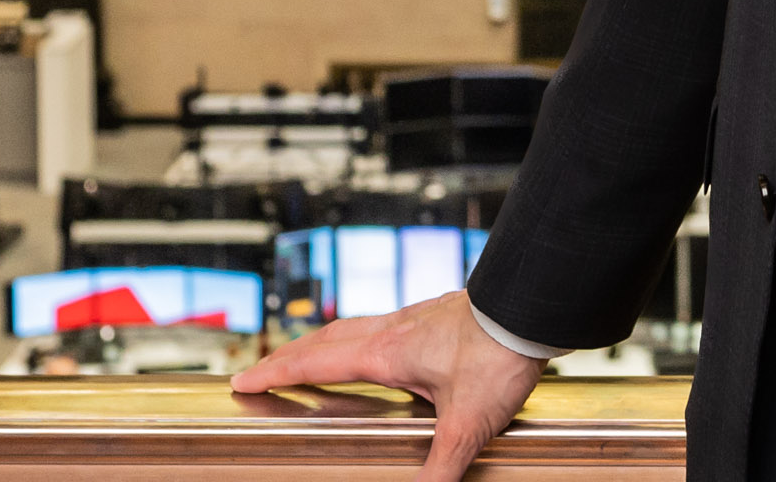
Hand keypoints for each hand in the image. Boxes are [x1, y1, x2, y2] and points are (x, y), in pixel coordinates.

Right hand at [233, 289, 544, 481]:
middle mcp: (393, 329)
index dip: (276, 371)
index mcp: (386, 352)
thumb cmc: (499, 358)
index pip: (315, 361)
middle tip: (263, 369)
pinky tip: (377, 349)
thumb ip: (440, 469)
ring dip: (324, 342)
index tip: (243, 379)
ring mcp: (415, 317)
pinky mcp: (436, 315)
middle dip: (290, 354)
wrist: (532, 309)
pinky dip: (360, 336)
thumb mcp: (466, 425)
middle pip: (326, 338)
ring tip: (310, 357)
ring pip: (354, 326)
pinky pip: (382, 324)